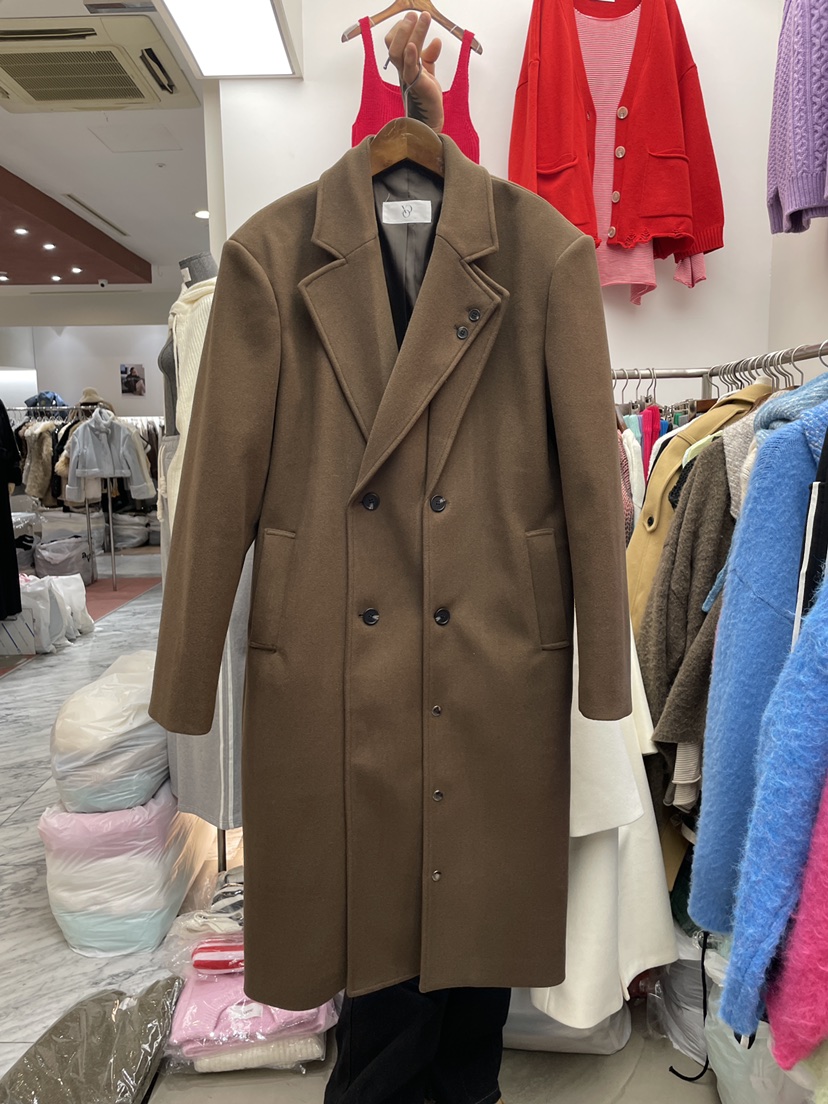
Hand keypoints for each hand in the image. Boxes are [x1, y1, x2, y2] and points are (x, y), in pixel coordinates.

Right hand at [385, 11, 443, 132]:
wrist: (432, 116)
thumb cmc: (427, 94)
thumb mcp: (428, 70)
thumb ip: (429, 55)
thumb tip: (436, 40)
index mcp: (403, 63)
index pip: (393, 42)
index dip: (401, 29)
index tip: (413, 18)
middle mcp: (402, 69)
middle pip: (393, 44)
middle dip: (403, 27)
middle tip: (415, 13)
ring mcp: (407, 76)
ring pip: (399, 52)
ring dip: (410, 33)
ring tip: (422, 17)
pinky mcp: (417, 84)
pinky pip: (409, 68)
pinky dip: (411, 56)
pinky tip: (414, 44)